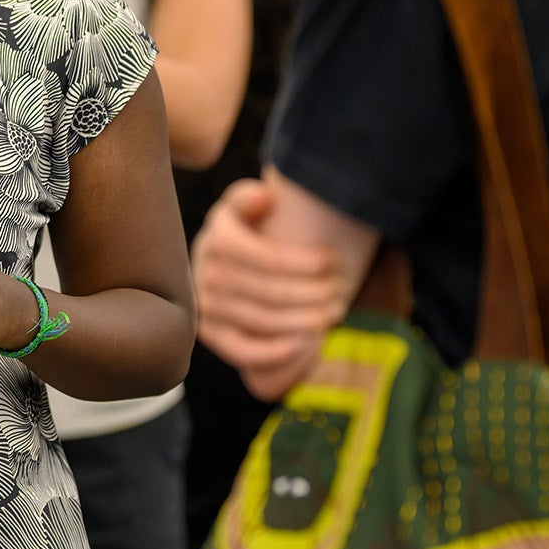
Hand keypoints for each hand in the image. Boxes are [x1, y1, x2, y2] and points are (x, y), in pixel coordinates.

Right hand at [192, 178, 349, 397]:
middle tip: (342, 289)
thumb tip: (264, 197)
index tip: (333, 259)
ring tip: (336, 311)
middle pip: (269, 291)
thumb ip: (250, 196)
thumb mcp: (246, 206)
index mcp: (218, 235)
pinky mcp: (211, 333)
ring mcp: (207, 304)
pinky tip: (307, 343)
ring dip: (305, 319)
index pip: (265, 255)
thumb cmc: (252, 232)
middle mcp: (206, 271)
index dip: (304, 261)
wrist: (229, 264)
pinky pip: (242, 349)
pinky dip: (275, 351)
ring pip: (262, 320)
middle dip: (313, 292)